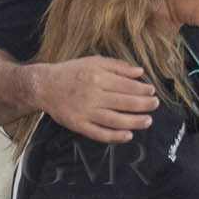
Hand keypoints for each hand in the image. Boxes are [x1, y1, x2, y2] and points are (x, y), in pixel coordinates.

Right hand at [32, 57, 157, 142]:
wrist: (43, 86)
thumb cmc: (71, 72)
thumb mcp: (94, 62)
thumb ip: (118, 66)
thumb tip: (140, 72)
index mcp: (97, 78)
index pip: (126, 86)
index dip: (142, 89)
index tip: (152, 91)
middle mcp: (91, 96)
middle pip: (123, 103)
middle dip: (143, 105)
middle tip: (154, 105)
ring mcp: (84, 112)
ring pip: (114, 120)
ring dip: (134, 122)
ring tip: (148, 121)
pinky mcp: (77, 124)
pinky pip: (98, 133)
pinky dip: (114, 137)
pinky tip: (127, 135)